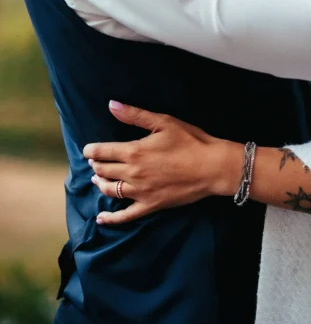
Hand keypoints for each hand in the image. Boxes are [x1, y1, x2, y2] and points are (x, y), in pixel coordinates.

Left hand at [83, 101, 241, 225]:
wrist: (211, 166)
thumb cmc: (190, 141)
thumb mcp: (164, 122)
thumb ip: (135, 115)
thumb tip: (112, 105)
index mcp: (134, 151)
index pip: (102, 152)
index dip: (91, 151)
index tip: (87, 150)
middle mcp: (132, 173)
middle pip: (103, 171)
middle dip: (95, 165)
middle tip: (94, 162)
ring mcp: (140, 192)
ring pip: (110, 191)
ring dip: (100, 184)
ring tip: (97, 179)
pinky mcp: (150, 205)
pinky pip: (125, 216)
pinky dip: (110, 218)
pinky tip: (101, 218)